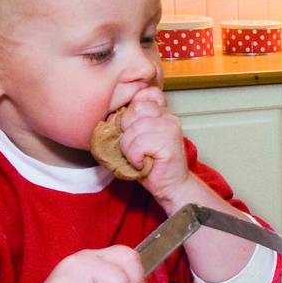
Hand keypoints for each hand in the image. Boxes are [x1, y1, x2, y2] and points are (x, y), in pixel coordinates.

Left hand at [117, 86, 190, 202]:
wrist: (170, 186)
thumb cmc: (152, 164)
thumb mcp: (136, 139)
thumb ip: (128, 124)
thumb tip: (111, 118)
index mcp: (161, 112)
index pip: (141, 97)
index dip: (129, 115)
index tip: (131, 132)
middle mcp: (168, 116)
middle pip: (134, 110)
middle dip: (126, 132)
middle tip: (133, 148)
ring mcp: (170, 128)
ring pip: (134, 130)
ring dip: (128, 149)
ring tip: (137, 158)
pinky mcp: (169, 143)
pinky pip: (139, 144)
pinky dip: (135, 157)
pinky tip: (141, 163)